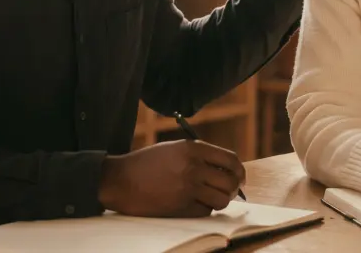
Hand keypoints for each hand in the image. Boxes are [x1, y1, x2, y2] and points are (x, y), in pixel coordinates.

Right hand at [98, 139, 244, 217]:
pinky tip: (194, 204)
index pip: (231, 160)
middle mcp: (193, 167)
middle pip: (230, 181)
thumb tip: (227, 170)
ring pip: (222, 199)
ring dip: (221, 201)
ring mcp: (187, 187)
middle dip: (234, 189)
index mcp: (193, 148)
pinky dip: (204, 209)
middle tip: (230, 192)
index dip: (239, 171)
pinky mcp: (180, 206)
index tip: (240, 178)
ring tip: (212, 199)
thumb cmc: (147, 163)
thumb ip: (199, 155)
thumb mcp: (174, 148)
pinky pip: (205, 211)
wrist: (120, 179)